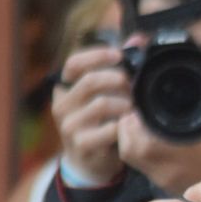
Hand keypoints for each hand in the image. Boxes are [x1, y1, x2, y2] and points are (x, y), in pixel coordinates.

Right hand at [51, 45, 130, 183]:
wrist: (90, 162)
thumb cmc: (101, 123)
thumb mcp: (106, 95)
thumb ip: (118, 67)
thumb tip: (138, 39)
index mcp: (66, 87)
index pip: (74, 63)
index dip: (97, 55)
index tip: (119, 55)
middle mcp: (62, 104)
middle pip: (91, 82)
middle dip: (118, 81)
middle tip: (133, 87)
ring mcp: (69, 125)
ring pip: (102, 104)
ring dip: (125, 104)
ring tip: (134, 109)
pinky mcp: (80, 143)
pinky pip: (109, 129)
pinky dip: (124, 126)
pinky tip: (129, 126)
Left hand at [116, 69, 200, 196]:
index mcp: (165, 145)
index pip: (132, 122)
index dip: (134, 108)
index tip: (141, 99)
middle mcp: (156, 162)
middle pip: (125, 137)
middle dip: (129, 121)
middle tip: (141, 110)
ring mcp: (156, 175)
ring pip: (127, 151)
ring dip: (131, 136)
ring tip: (145, 124)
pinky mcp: (158, 183)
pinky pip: (138, 163)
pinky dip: (140, 149)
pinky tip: (154, 140)